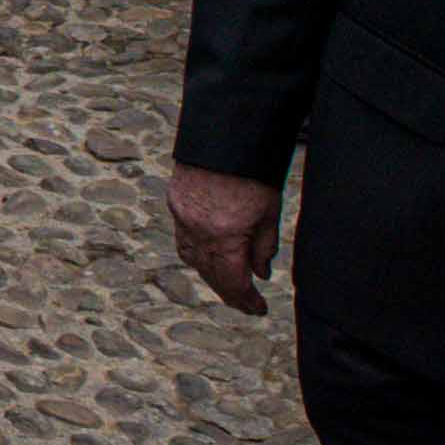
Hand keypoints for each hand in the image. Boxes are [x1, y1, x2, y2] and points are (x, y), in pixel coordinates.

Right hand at [167, 165, 282, 312]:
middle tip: (246, 303)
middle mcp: (199, 231)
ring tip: (227, 282)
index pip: (233, 281)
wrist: (226, 135)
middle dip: (229, 292)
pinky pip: (183, 239)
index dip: (246, 300)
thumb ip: (263, 246)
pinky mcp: (175, 203)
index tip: (258, 309)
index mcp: (225, 236)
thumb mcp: (269, 213)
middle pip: (211, 275)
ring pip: (193, 259)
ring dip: (210, 274)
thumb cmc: (253, 171)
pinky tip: (206, 257)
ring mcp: (183, 217)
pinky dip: (195, 253)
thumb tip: (260, 273)